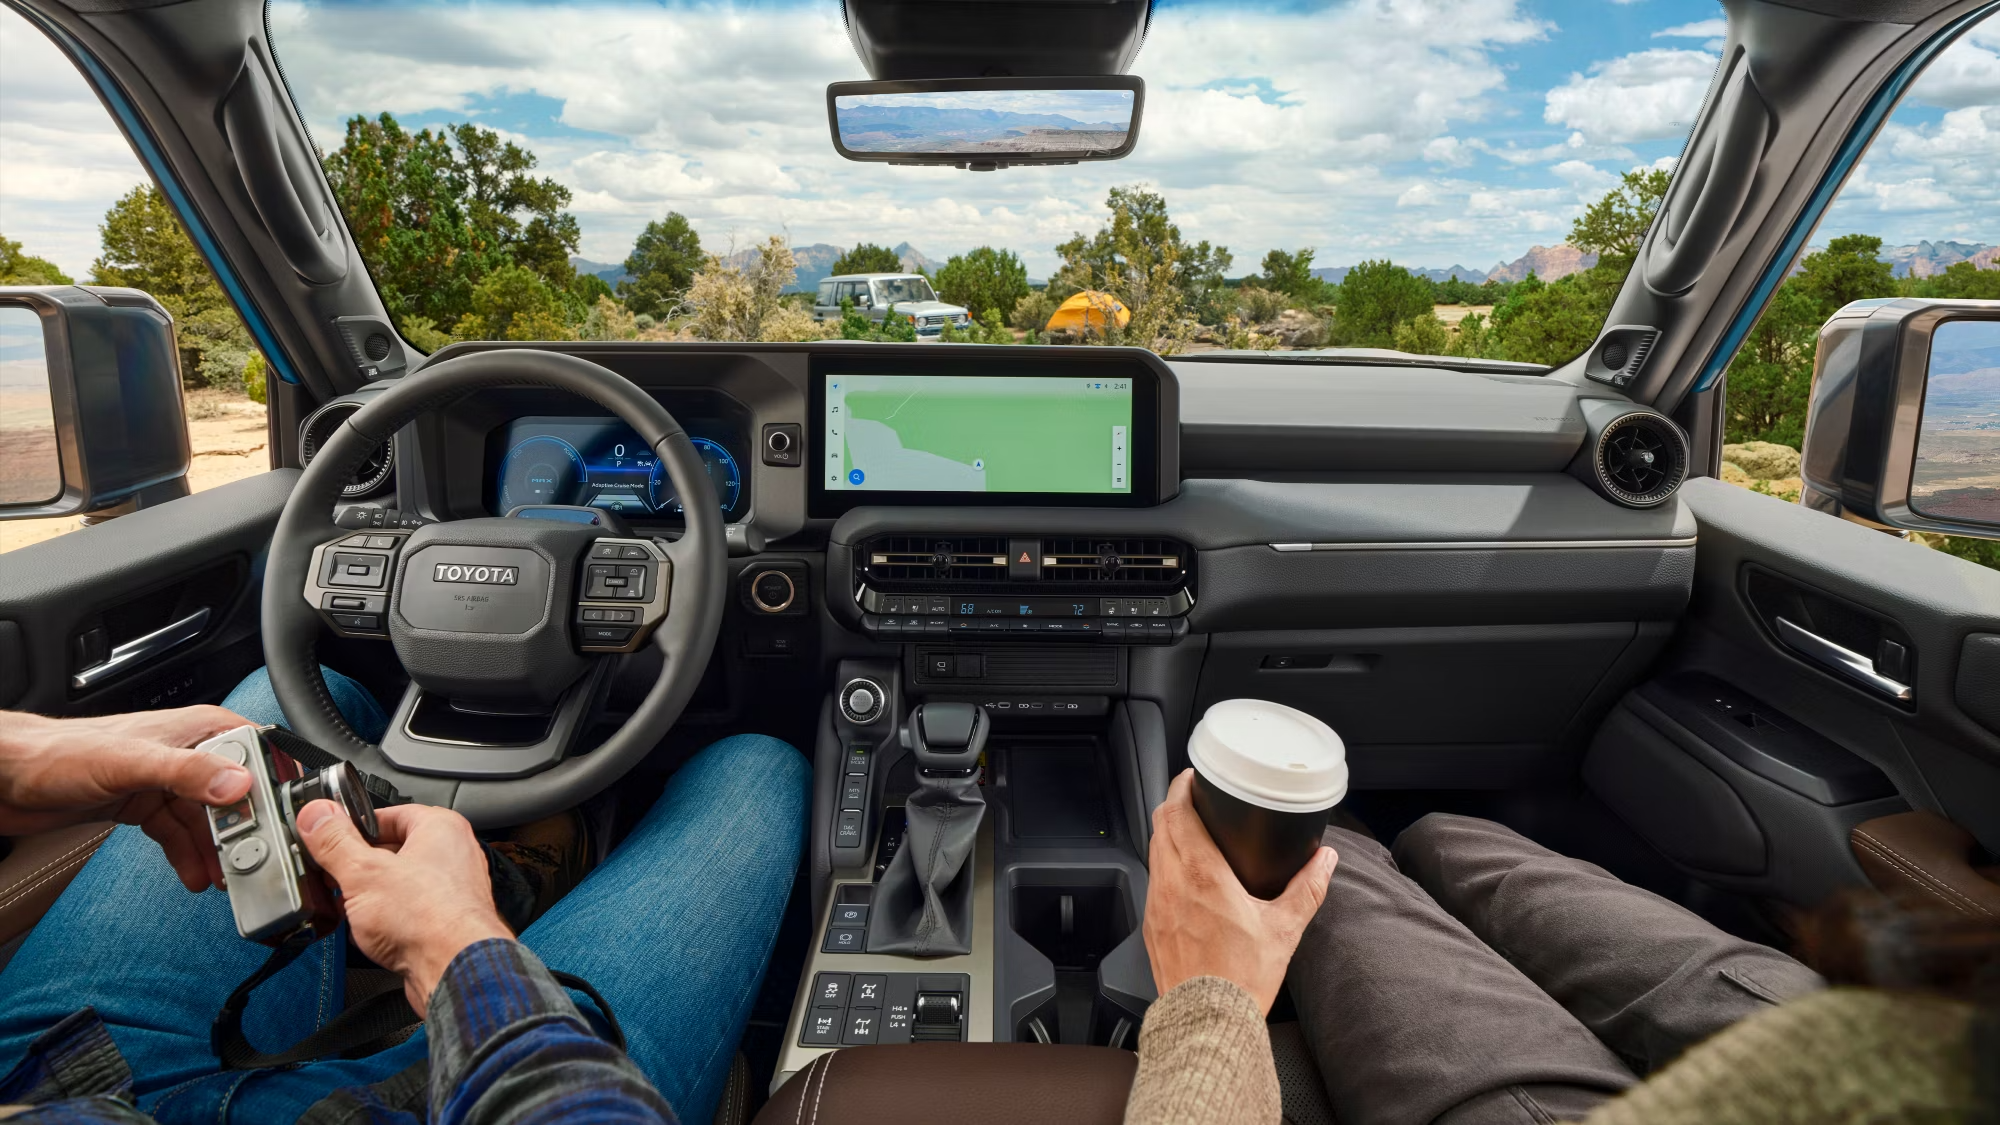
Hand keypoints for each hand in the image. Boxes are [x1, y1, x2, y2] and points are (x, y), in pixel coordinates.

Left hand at [0, 707, 254, 891]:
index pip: (256, 752)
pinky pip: (180, 834)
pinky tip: (195, 875)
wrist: (9, 777)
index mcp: (196, 729)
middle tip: (251, 860)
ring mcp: (166, 780)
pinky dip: (189, 856)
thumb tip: (238, 786)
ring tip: (224, 878)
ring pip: (209, 819)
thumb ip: (187, 772)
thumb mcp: (131, 762)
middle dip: (245, 829)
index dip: (272, 786)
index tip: (279, 821)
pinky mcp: (146, 804)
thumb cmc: (60, 753)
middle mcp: (187, 753)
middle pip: (235, 793)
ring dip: (218, 850)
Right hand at [298, 799, 512, 1011]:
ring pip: (399, 884)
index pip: (391, 813)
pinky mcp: (446, 922)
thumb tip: (317, 816)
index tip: (330, 839)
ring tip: (349, 907)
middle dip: (360, 867)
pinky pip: (408, 912)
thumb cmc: (429, 920)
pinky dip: (386, 919)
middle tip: (334, 877)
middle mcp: (453, 855)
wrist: (455, 970)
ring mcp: (452, 890)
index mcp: (441, 828)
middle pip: (393, 850)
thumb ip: (335, 842)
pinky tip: (368, 933)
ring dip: (370, 896)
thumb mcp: (364, 873)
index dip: (356, 827)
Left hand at [1143, 768, 1337, 1015]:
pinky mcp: (1151, 927)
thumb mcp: (1284, 929)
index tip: (1193, 778)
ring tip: (1188, 832)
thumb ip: (1307, 888)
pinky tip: (1181, 877)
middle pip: (1160, 826)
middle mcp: (1172, 884)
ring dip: (1166, 835)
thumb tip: (1326, 861)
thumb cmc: (1241, 979)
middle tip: (1191, 798)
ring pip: (1153, 853)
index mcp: (1202, 875)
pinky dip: (1164, 867)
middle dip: (1174, 805)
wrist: (1208, 1022)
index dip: (1182, 788)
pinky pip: (1152, 883)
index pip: (1179, 813)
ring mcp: (1156, 906)